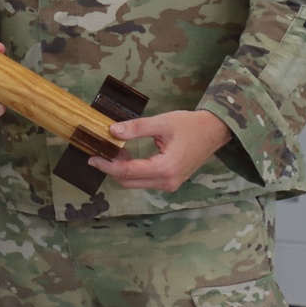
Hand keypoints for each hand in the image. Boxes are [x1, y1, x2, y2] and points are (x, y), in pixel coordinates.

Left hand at [87, 109, 231, 191]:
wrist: (214, 131)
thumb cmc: (190, 125)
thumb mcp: (161, 122)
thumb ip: (136, 128)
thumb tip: (112, 131)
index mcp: (165, 168)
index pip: (127, 172)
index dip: (106, 165)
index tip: (91, 158)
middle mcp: (167, 182)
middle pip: (129, 181)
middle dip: (111, 168)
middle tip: (98, 151)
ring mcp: (170, 184)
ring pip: (136, 182)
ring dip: (121, 170)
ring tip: (111, 150)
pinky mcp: (171, 181)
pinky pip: (145, 180)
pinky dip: (132, 170)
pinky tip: (125, 155)